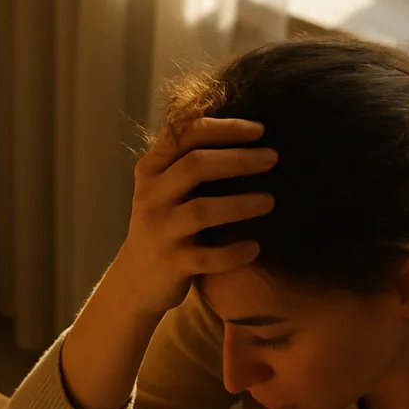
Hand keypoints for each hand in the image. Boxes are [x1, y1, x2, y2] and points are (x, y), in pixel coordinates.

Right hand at [109, 117, 278, 317]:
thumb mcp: (164, 188)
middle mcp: (151, 196)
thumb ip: (188, 162)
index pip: (185, 135)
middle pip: (195, 166)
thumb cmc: (163, 225)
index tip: (260, 130)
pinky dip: (234, 252)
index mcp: (151, 170)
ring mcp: (160, 231)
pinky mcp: (171, 264)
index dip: (224, 129)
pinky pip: (208, 257)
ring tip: (270, 201)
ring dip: (241, 204)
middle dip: (238, 160)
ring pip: (202, 211)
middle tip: (273, 159)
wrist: (136, 279)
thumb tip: (245, 135)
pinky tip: (255, 247)